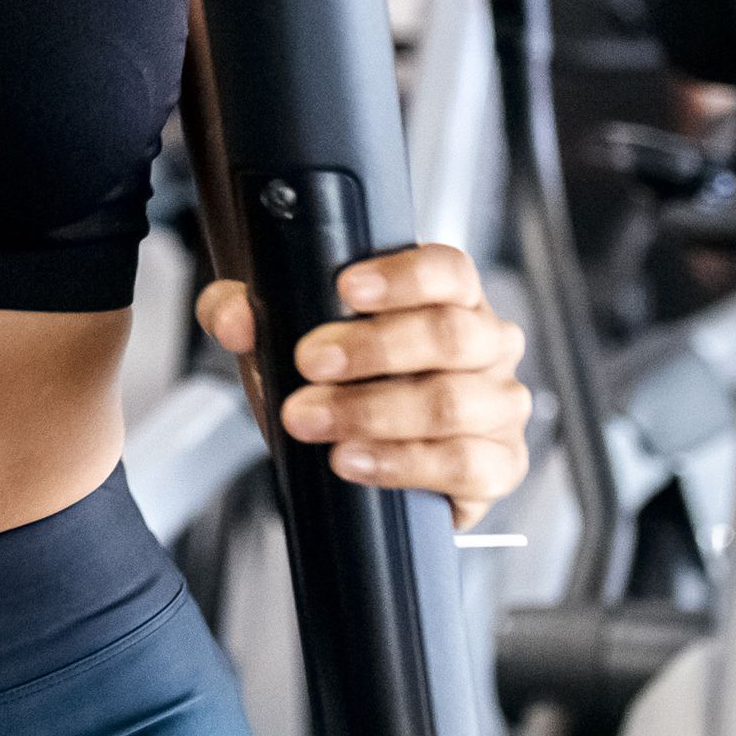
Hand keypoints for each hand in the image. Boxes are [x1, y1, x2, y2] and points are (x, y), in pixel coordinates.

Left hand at [195, 244, 530, 528]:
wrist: (354, 453)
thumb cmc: (334, 379)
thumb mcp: (278, 337)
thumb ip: (242, 312)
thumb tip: (234, 321)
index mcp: (447, 298)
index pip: (448, 270)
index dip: (403, 277)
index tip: (345, 288)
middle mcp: (486, 345)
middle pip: (450, 335)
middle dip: (372, 349)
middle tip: (306, 363)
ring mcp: (500, 406)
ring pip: (454, 403)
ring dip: (373, 413)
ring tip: (310, 420)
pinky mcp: (500, 464)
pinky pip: (469, 465)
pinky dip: (403, 465)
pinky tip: (352, 461)